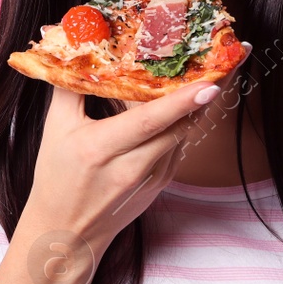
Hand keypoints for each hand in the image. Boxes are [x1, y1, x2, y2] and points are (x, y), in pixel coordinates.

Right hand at [20, 69, 239, 252]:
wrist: (68, 233)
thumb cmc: (56, 178)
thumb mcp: (55, 131)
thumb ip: (69, 89)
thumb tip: (75, 50)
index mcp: (101, 149)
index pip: (149, 122)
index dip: (181, 102)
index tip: (210, 83)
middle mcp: (131, 166)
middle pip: (179, 125)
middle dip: (206, 93)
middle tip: (227, 60)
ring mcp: (151, 178)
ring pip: (185, 134)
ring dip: (201, 104)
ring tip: (219, 72)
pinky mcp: (161, 183)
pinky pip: (179, 145)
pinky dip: (187, 121)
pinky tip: (196, 100)